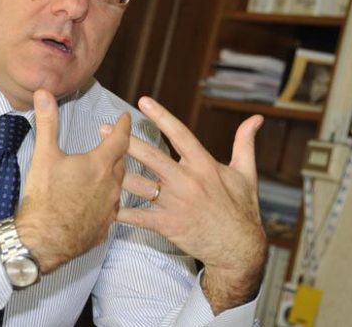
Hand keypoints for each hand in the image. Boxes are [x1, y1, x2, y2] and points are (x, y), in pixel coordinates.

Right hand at [15, 89, 130, 273]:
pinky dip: (106, 203)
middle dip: (118, 151)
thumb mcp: (44, 155)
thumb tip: (44, 92)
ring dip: (114, 177)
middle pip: (121, 163)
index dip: (123, 126)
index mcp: (99, 164)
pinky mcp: (104, 229)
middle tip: (113, 144)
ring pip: (119, 187)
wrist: (43, 241)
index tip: (126, 118)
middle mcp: (111, 186)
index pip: (120, 139)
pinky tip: (97, 204)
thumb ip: (47, 122)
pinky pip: (110, 211)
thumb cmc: (44, 197)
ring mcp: (110, 209)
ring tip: (106, 173)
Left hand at [114, 97, 266, 314]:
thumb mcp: (247, 174)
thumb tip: (256, 119)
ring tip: (95, 162)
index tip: (142, 101)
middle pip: (150, 156)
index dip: (161, 116)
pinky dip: (118, 210)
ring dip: (116, 173)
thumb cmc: (242, 209)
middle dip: (124, 141)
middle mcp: (187, 181)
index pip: (179, 134)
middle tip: (103, 129)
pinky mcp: (166, 224)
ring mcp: (175, 204)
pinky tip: (100, 202)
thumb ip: (245, 144)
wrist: (239, 249)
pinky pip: (137, 216)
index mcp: (204, 165)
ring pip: (138, 184)